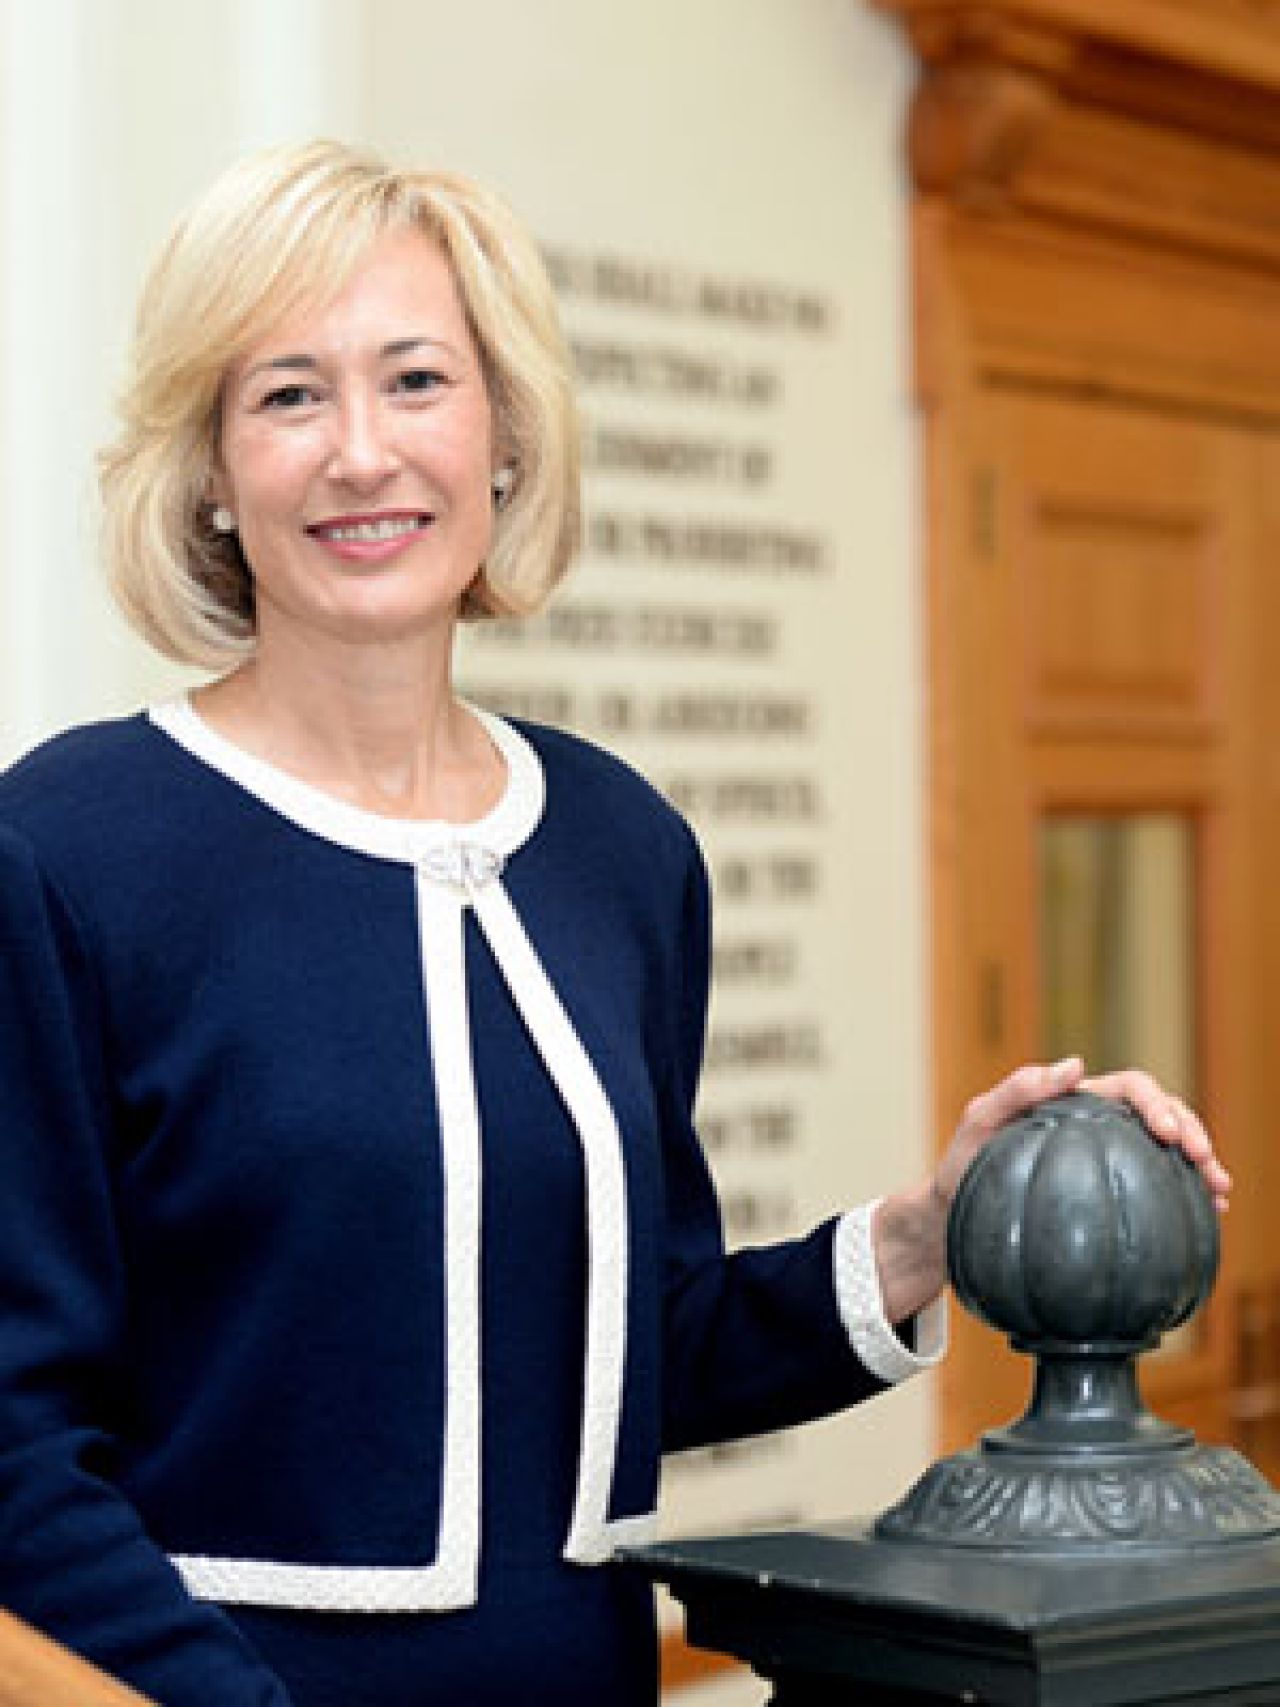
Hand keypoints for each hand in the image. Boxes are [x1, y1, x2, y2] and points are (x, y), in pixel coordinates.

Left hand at [872, 1056, 1230, 1326]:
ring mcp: (1103, 1157)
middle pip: (1159, 1115)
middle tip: (1204, 1162)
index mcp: (1073, 1101)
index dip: (1156, 1104)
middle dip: (1191, 1131)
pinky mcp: (1104, 1189)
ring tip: (1219, 1191)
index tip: (1168, 1134)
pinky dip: (1182, 1194)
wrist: (953, 1212)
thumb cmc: (962, 1163)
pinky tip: (1206, 1215)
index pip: (1128, 1088)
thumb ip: (1017, 1090)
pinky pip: (1149, 1185)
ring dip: (1198, 1163)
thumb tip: (1073, 1064)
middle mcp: (1095, 1124)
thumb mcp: (979, 1123)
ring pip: (1163, 1150)